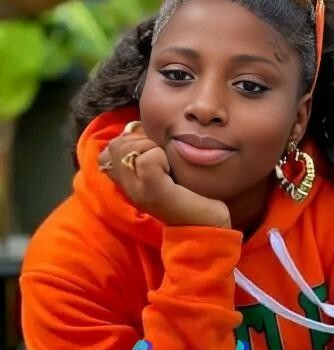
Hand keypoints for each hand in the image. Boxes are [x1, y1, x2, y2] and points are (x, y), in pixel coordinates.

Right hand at [98, 122, 230, 227]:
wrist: (210, 222)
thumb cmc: (193, 192)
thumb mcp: (166, 165)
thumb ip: (147, 148)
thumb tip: (133, 127)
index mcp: (129, 181)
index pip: (107, 150)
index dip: (130, 140)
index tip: (154, 151)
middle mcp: (129, 188)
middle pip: (115, 145)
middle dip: (141, 140)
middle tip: (163, 158)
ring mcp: (138, 192)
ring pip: (126, 148)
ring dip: (151, 147)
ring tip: (166, 165)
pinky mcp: (153, 194)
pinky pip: (146, 160)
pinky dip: (161, 157)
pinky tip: (171, 173)